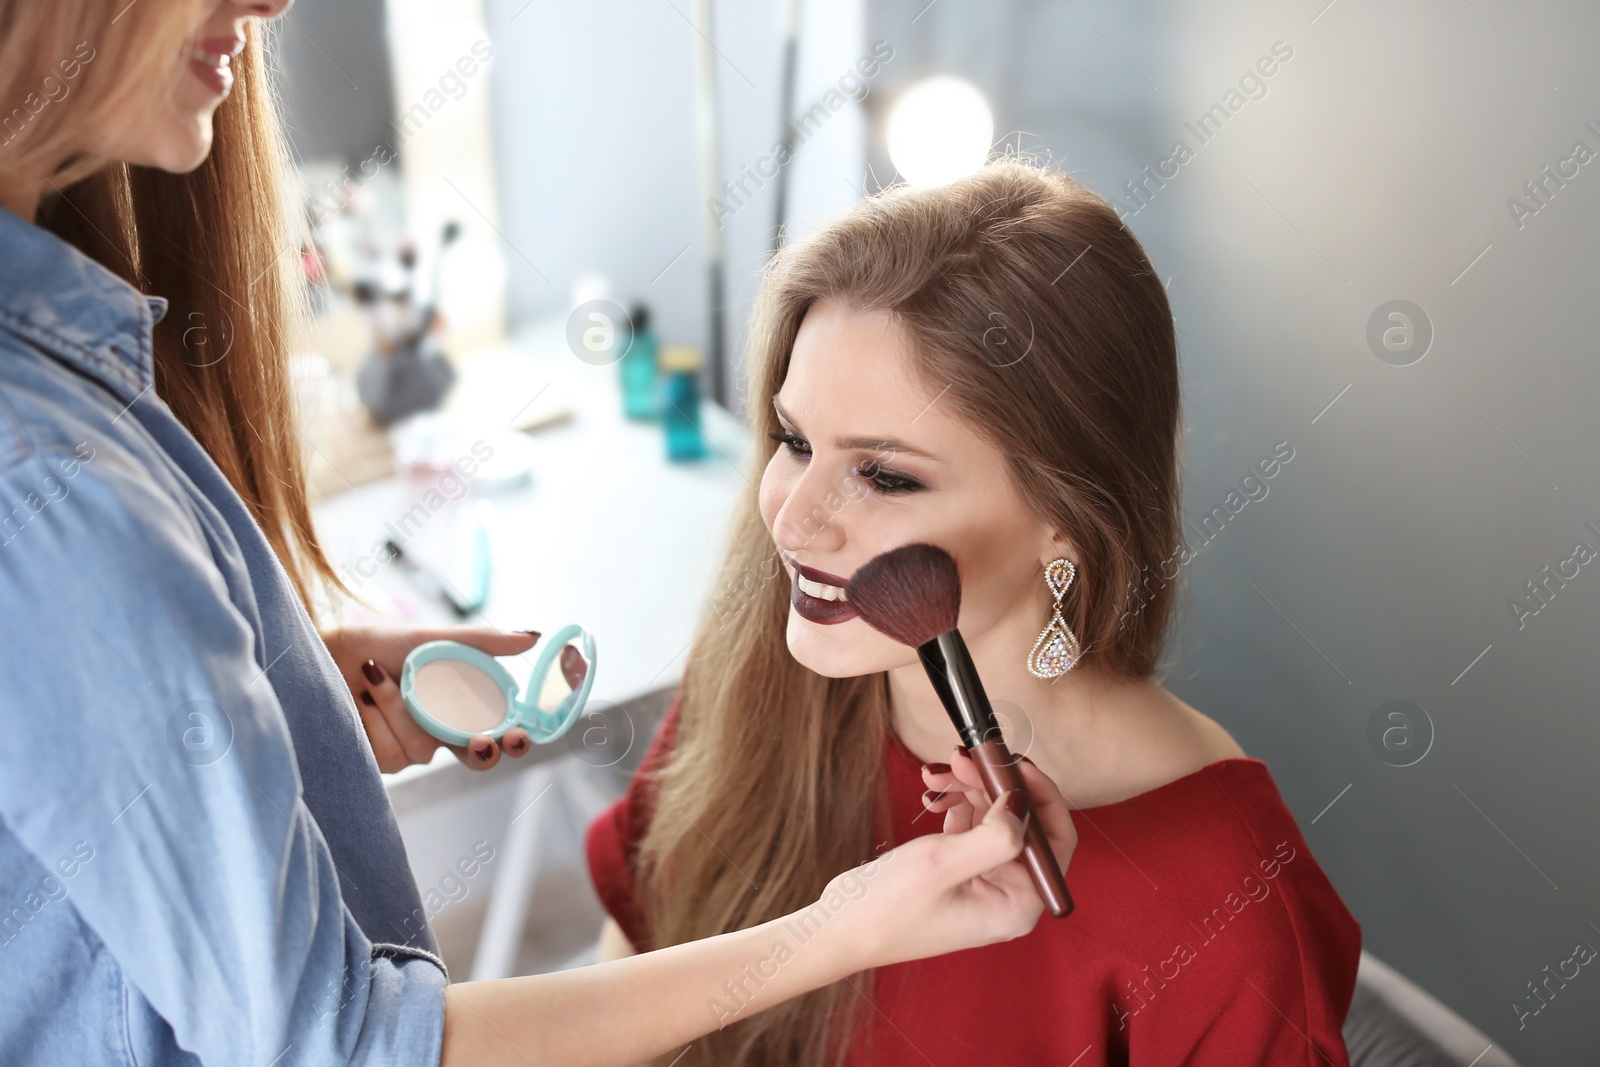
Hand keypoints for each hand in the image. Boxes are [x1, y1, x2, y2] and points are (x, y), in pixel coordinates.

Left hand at [321, 624, 551, 772]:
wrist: (326, 652)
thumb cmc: (379, 643)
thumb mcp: (433, 639)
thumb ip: (482, 642)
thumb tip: (533, 636)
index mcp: (461, 705)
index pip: (498, 732)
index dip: (512, 741)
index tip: (517, 736)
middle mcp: (440, 733)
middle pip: (474, 759)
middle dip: (481, 752)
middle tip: (480, 741)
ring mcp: (409, 750)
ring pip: (424, 750)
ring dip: (400, 708)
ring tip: (375, 675)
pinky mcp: (378, 760)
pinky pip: (391, 753)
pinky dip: (377, 716)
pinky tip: (361, 698)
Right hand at [819, 749, 1077, 970]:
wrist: (839, 927)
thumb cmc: (888, 909)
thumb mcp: (942, 864)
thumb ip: (995, 835)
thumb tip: (1023, 800)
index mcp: (1018, 903)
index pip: (1054, 839)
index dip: (1039, 794)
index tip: (1011, 761)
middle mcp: (1008, 893)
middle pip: (1022, 821)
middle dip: (992, 783)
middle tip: (961, 756)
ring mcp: (983, 881)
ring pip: (993, 816)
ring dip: (967, 787)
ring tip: (934, 774)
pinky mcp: (960, 870)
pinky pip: (970, 824)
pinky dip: (954, 802)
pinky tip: (930, 795)